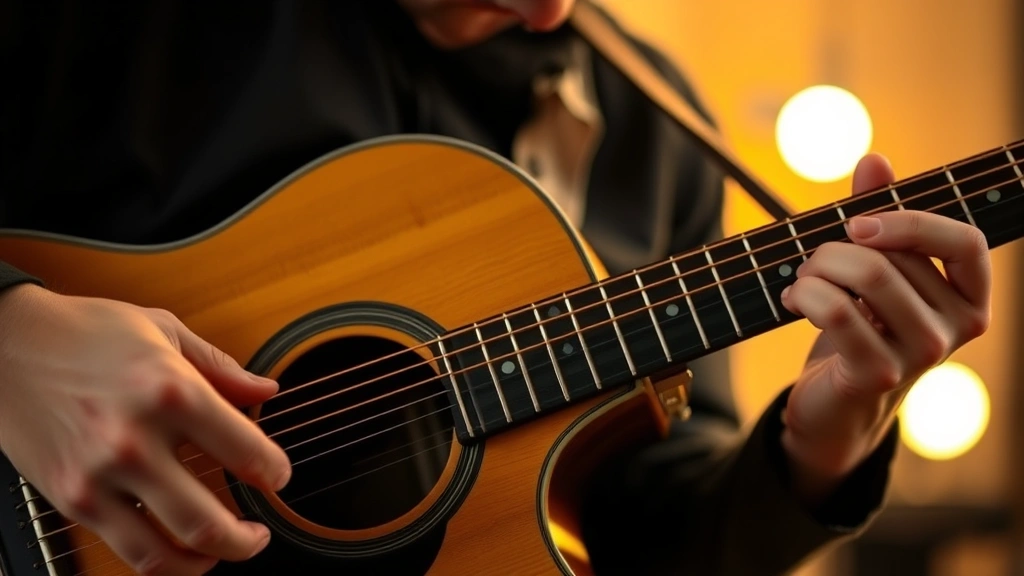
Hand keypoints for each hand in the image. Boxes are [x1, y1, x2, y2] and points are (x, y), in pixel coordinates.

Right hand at [0, 285, 291, 574]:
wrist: (5, 341)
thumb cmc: (85, 330)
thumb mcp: (163, 330)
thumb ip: (221, 366)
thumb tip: (266, 390)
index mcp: (170, 390)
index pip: (246, 452)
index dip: (275, 473)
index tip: (279, 476)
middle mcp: (135, 439)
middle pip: (209, 522)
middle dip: (247, 540)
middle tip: (260, 535)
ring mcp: (99, 475)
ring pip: (164, 552)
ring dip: (207, 562)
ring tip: (224, 551)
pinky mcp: (70, 497)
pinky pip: (123, 549)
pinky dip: (159, 559)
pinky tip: (176, 548)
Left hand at [778, 154, 991, 504]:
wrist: (835, 405)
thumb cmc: (859, 329)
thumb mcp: (871, 270)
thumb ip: (876, 215)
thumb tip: (875, 159)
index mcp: (970, 297)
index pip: (966, 242)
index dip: (912, 221)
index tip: (858, 220)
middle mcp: (958, 328)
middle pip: (893, 257)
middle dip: (835, 248)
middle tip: (812, 261)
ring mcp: (923, 355)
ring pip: (867, 277)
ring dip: (817, 268)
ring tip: (802, 280)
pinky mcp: (879, 373)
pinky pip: (838, 311)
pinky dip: (805, 294)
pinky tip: (793, 299)